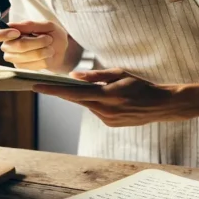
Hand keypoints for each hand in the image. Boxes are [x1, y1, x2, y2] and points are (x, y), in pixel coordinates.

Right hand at [0, 21, 68, 71]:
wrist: (61, 50)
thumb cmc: (52, 35)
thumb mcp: (46, 25)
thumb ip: (29, 25)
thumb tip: (11, 26)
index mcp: (10, 32)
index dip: (2, 34)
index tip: (16, 33)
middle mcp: (8, 46)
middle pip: (17, 46)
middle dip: (37, 42)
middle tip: (48, 39)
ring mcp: (13, 58)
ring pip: (25, 56)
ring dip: (42, 51)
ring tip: (49, 47)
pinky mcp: (21, 68)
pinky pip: (32, 65)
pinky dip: (43, 60)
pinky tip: (47, 56)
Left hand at [32, 68, 193, 126]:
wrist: (162, 105)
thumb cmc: (141, 85)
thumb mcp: (119, 74)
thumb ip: (96, 75)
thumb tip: (74, 76)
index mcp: (107, 95)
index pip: (74, 93)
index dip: (54, 90)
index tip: (36, 86)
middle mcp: (105, 111)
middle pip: (76, 100)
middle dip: (62, 92)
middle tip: (44, 84)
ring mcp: (108, 120)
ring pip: (87, 105)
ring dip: (83, 97)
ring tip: (89, 87)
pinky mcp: (111, 124)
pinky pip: (96, 111)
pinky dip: (95, 103)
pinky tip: (105, 98)